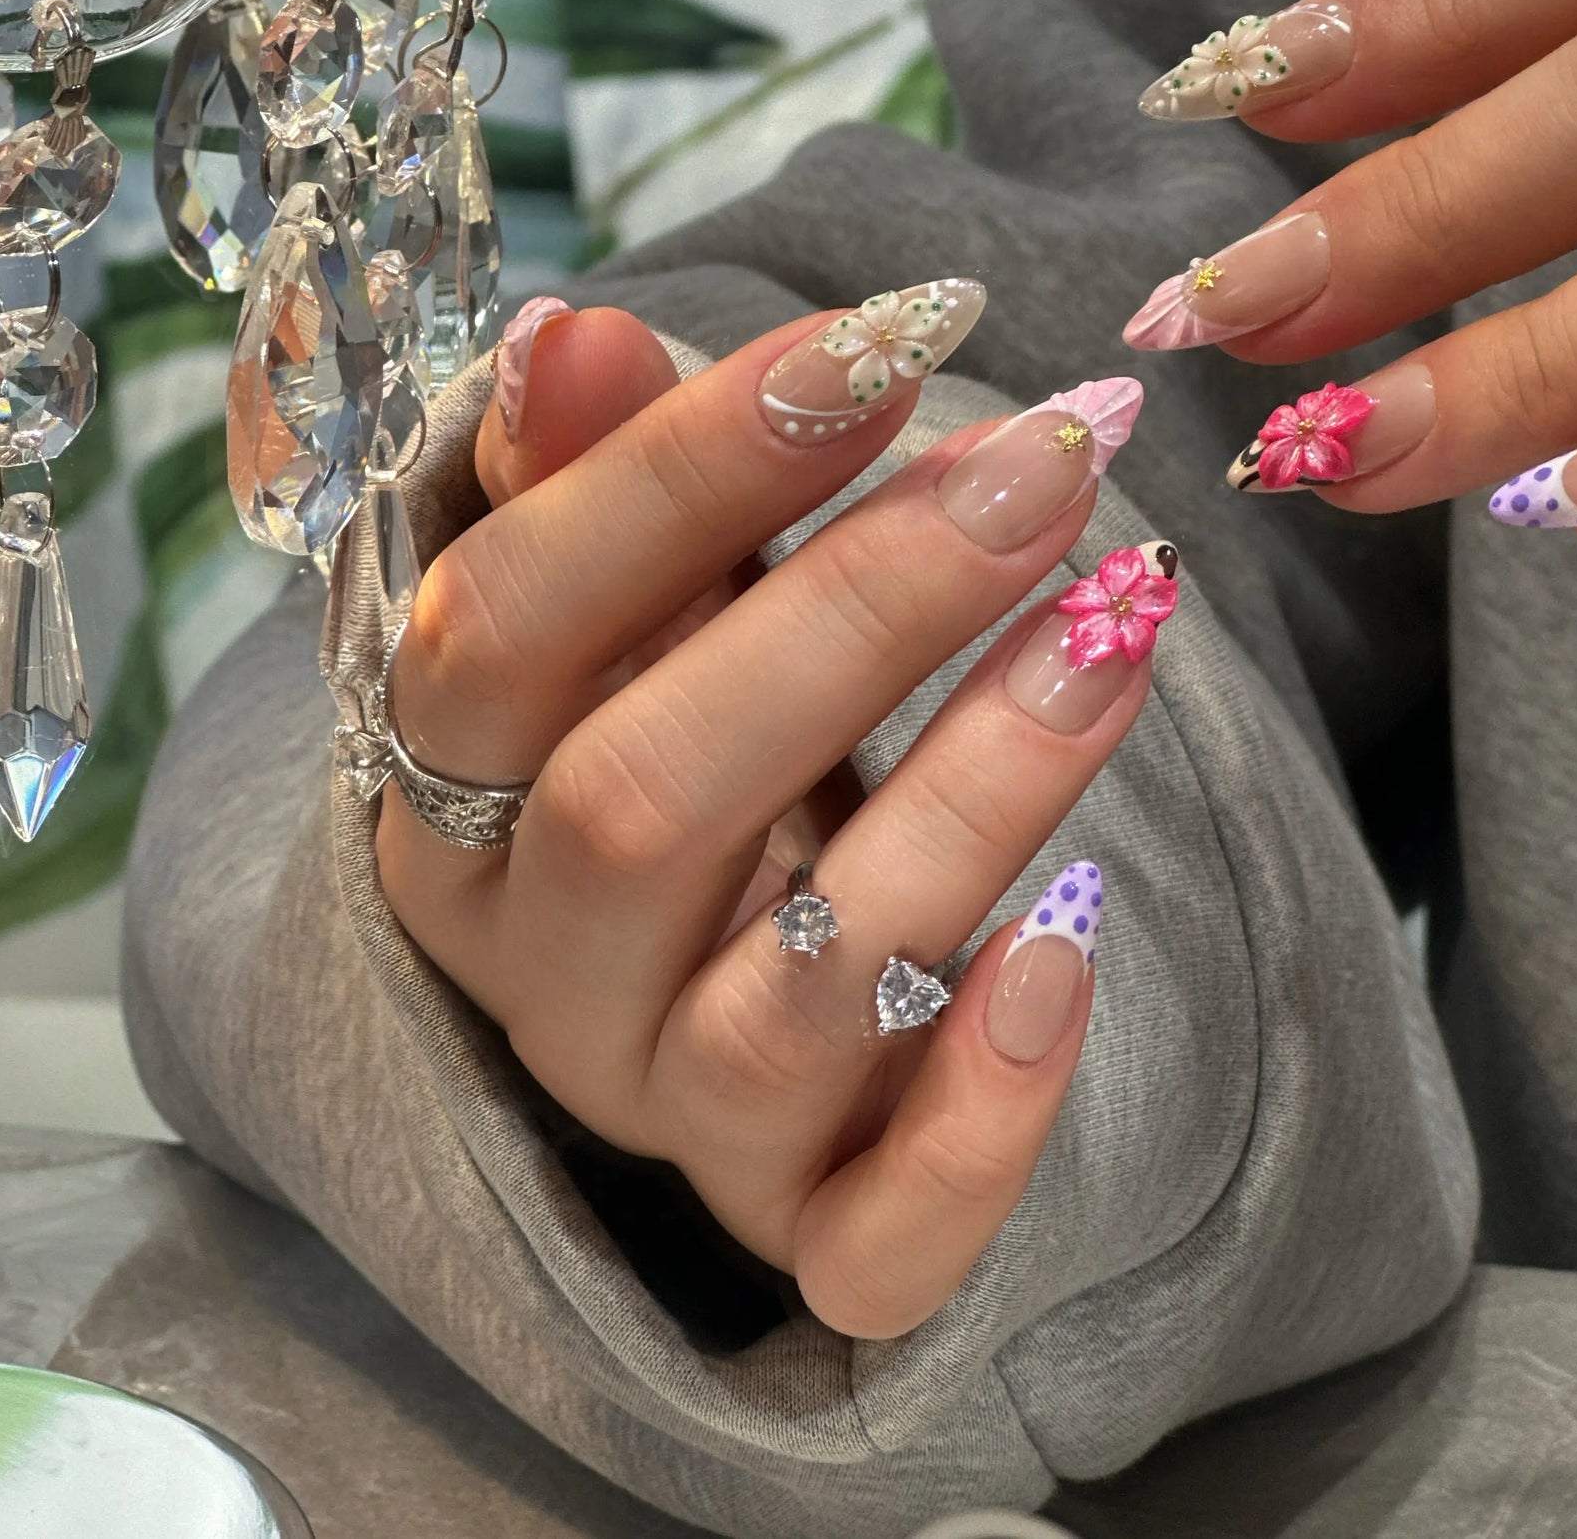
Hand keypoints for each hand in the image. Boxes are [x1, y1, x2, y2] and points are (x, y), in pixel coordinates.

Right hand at [379, 287, 1164, 1336]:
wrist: (743, 950)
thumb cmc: (697, 722)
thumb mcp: (642, 598)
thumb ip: (600, 481)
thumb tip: (570, 335)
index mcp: (456, 797)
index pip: (508, 630)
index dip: (680, 477)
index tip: (876, 343)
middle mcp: (539, 973)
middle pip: (643, 803)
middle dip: (858, 614)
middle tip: (1046, 467)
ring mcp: (667, 1113)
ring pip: (790, 1002)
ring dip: (973, 800)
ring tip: (1120, 626)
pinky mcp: (805, 1225)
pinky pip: (874, 1240)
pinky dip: (983, 1116)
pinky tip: (1078, 947)